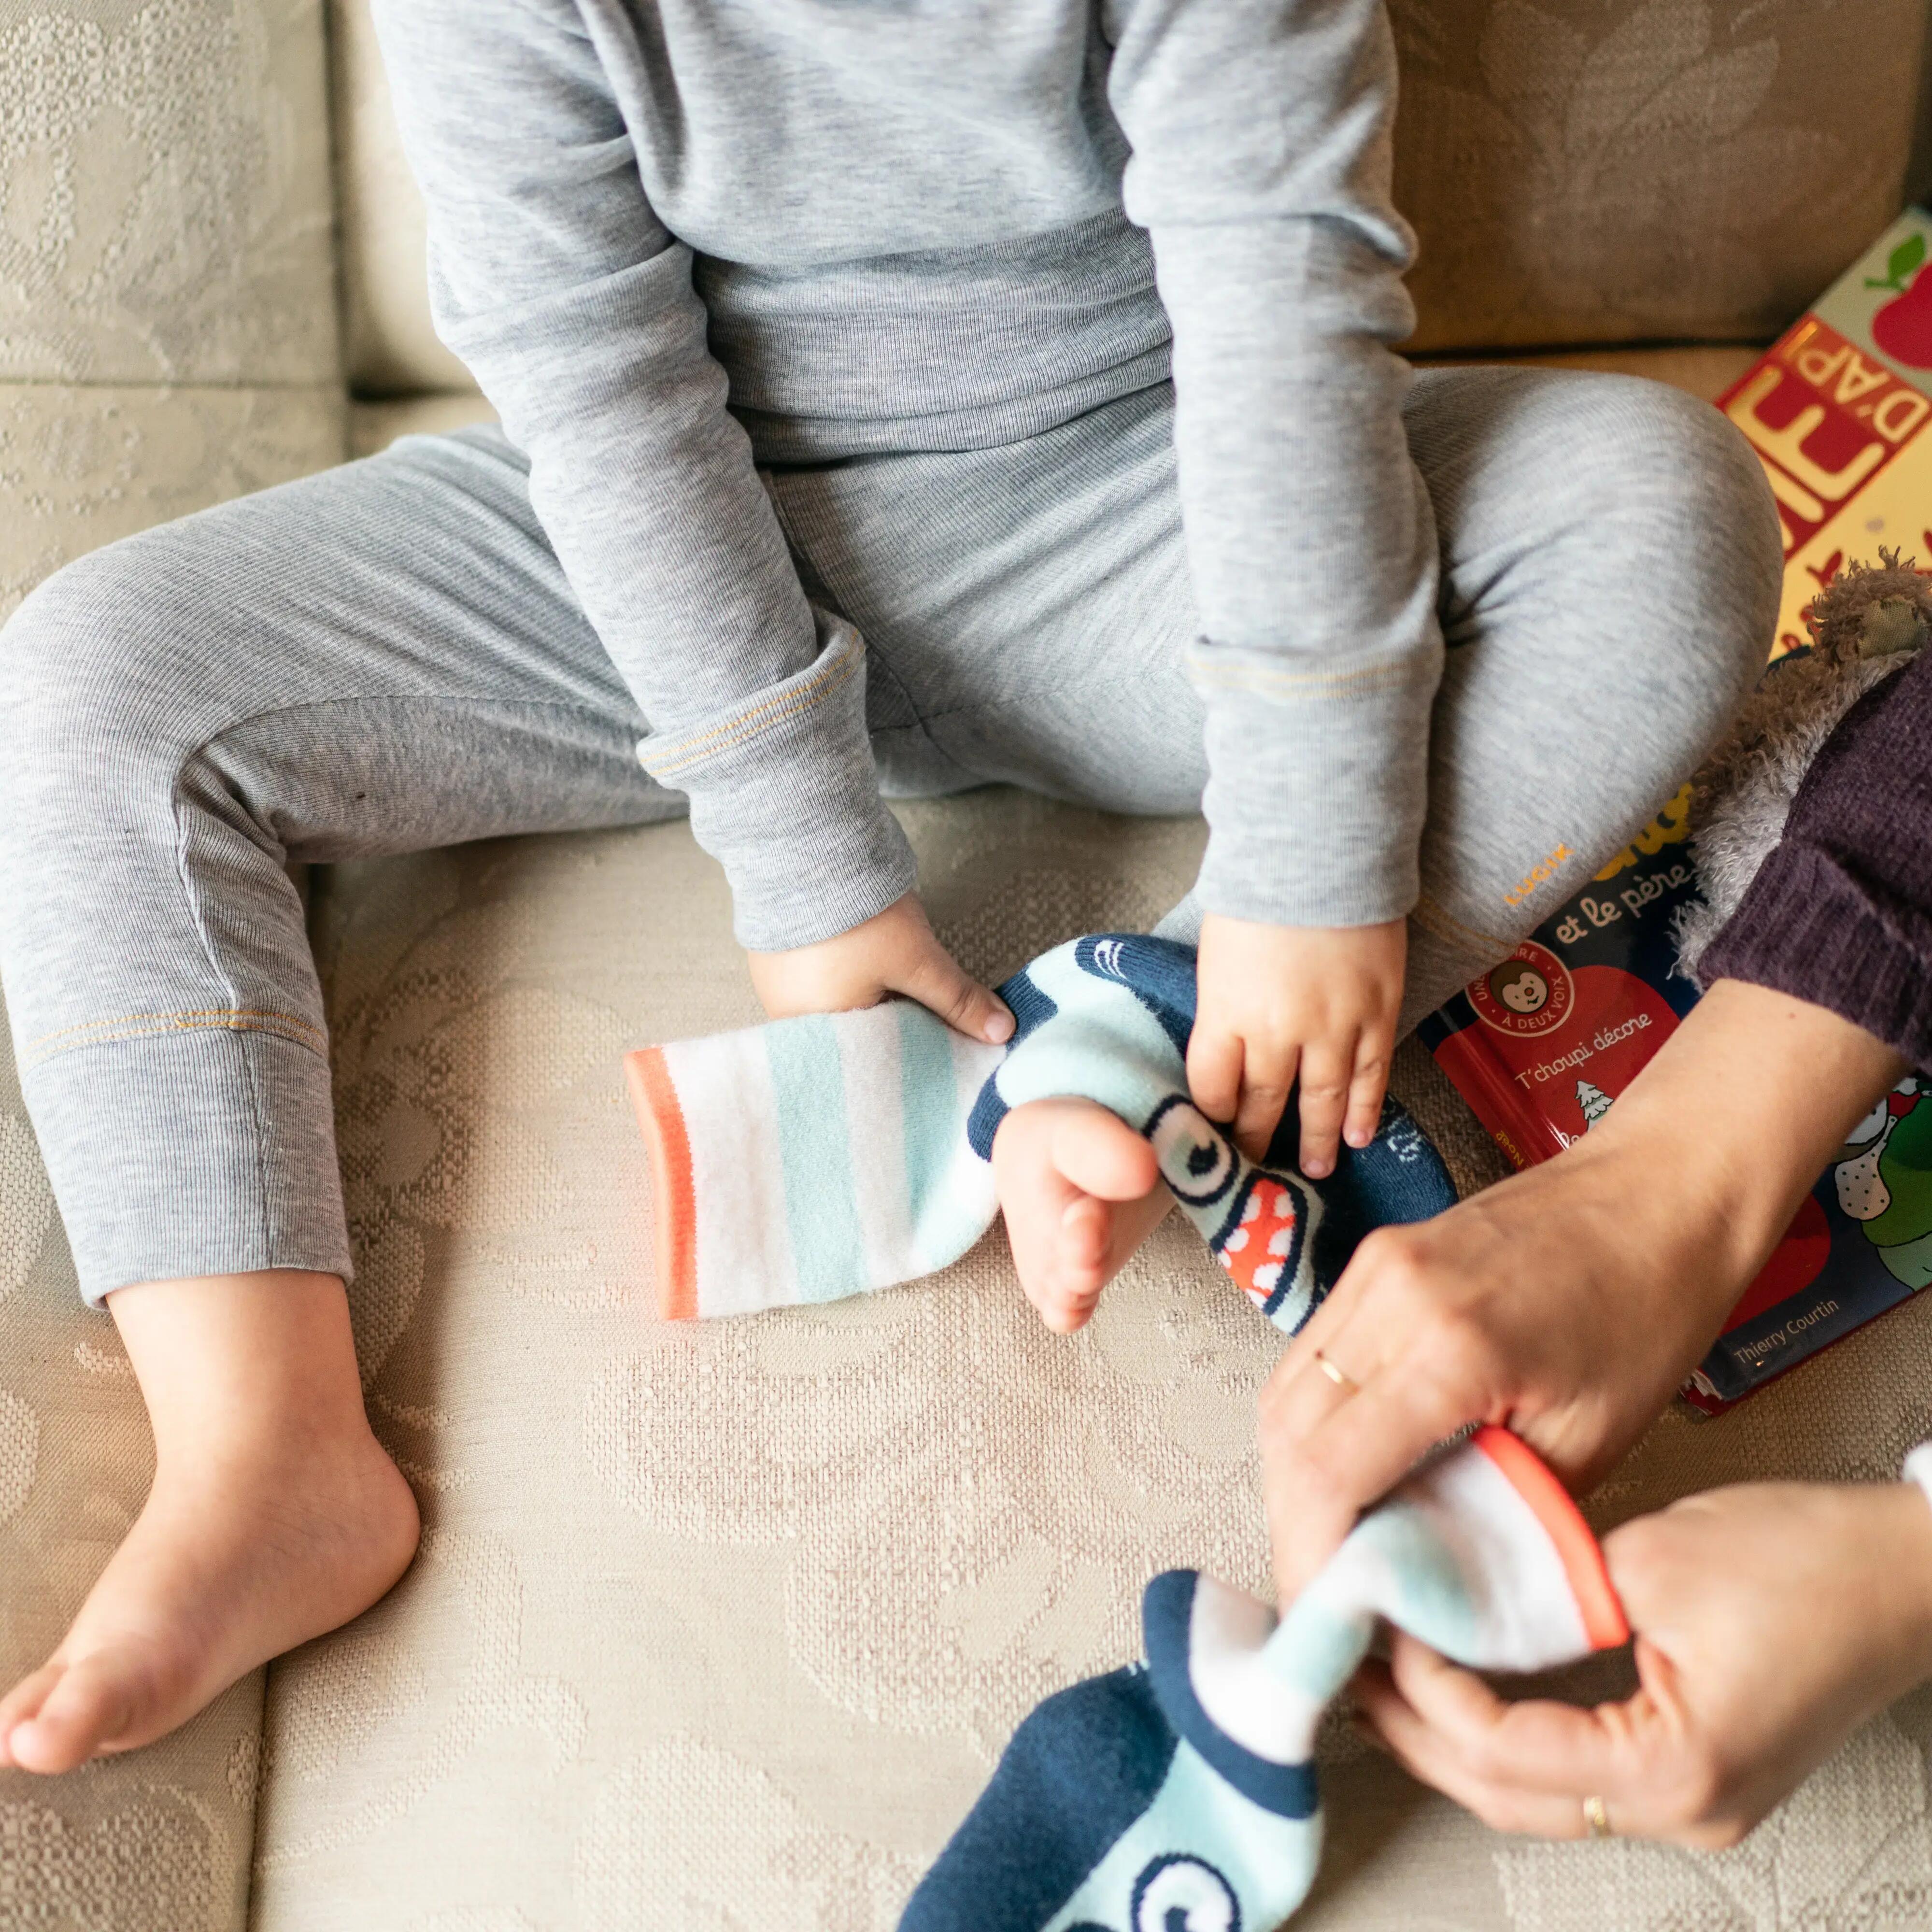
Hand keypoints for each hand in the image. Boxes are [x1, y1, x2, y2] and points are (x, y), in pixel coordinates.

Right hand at [747, 893, 1012, 1041]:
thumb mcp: (918, 960)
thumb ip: (958, 1001)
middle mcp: (788, 1022)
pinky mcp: (773, 961)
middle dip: (891, 1024)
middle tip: (923, 1004)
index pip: (876, 1061)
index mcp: (818, 1037)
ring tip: (890, 976)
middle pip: (855, 1037)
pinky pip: (816, 984)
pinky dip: (843, 978)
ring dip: (866, 998)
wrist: (806, 846)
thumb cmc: (857, 913)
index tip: (944, 1042)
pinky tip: (862, 960)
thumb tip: (1002, 1032)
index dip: (912, 1052)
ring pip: (837, 1009)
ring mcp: (775, 990)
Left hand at [1188, 915, 1404, 1173]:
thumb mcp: (1215, 954)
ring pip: (1322, 1100)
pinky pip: (1370, 1075)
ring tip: (1313, 1169)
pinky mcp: (1378, 1011)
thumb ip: (1222, 1007)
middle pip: (1263, 1103)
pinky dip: (1364, 1109)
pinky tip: (1358, 1136)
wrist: (1320, 847)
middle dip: (1256, 1139)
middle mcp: (1277, 1030)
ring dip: (1315, 1140)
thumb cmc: (1257, 891)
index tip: (1214, 1132)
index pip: (1213, 1087)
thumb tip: (1227, 1050)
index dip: (1214, 1116)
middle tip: (1255, 1168)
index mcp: (1226, 1013)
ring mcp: (1333, 1025)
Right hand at [1257, 979, 1905, 1602]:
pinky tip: (1352, 1469)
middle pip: (1286, 1434)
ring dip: (1296, 1478)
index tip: (1327, 1623)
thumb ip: (1496, 1513)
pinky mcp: (1373, 1259)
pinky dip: (1316, 1425)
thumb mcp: (1588, 1440)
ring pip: (1285, 1394)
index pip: (1327, 1471)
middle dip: (1294, 1528)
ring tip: (1338, 1544)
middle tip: (1328, 1598)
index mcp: (1450, 1343)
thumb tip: (1424, 1583)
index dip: (1310, 1559)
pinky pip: (1313, 1356)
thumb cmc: (1648, 1309)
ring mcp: (1371, 1266)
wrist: (1662, 1192)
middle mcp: (1388, 1293)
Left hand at [1353, 1480, 1931, 1846]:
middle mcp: (1684, 1811)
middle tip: (1349, 1664)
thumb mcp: (1651, 1562)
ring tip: (1388, 1669)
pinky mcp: (1696, 1773)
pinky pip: (1577, 1769)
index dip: (1424, 1688)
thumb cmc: (1808, 1560)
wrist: (1908, 1572)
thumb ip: (1548, 1595)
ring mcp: (1694, 1803)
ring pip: (1537, 1792)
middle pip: (1508, 1795)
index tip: (1378, 1623)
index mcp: (1674, 1772)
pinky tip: (1465, 1681)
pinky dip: (1510, 1729)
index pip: (1502, 1750)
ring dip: (1456, 1735)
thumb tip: (1462, 1603)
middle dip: (1418, 1731)